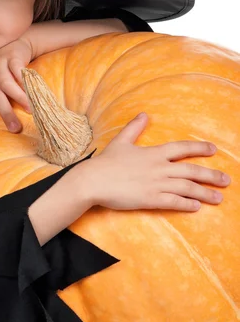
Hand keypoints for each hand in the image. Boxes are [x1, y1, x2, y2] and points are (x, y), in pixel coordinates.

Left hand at [0, 39, 31, 131]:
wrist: (11, 43)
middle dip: (5, 112)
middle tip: (15, 128)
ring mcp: (0, 64)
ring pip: (7, 84)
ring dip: (19, 98)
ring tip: (30, 110)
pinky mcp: (13, 57)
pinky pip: (19, 71)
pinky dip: (25, 81)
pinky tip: (33, 92)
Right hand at [83, 113, 230, 210]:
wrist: (94, 180)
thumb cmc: (106, 162)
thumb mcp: (121, 141)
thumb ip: (134, 128)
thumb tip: (143, 114)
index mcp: (154, 153)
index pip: (182, 148)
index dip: (199, 148)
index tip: (213, 149)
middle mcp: (159, 168)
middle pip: (191, 170)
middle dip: (210, 175)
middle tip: (226, 180)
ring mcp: (156, 184)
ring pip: (186, 188)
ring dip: (205, 193)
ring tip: (218, 197)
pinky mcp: (150, 199)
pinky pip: (174, 202)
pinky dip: (187, 204)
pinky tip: (197, 207)